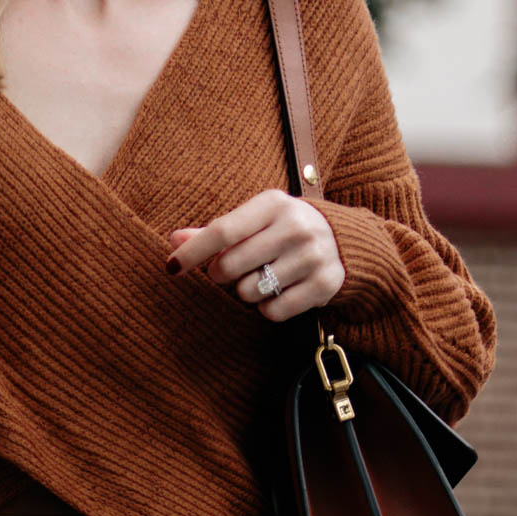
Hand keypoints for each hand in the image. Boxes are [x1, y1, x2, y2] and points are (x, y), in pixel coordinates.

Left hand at [166, 189, 344, 321]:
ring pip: (249, 292)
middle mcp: (296, 227)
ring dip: (247, 291)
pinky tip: (281, 291)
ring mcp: (312, 256)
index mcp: (273, 204)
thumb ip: (215, 232)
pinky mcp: (324, 284)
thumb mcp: (255, 220)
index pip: (222, 231)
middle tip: (233, 270)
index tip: (171, 268)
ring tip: (265, 276)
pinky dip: (268, 308)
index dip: (192, 252)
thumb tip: (174, 240)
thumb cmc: (284, 229)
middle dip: (222, 274)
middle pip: (230, 266)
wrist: (345, 241)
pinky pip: (272, 311)